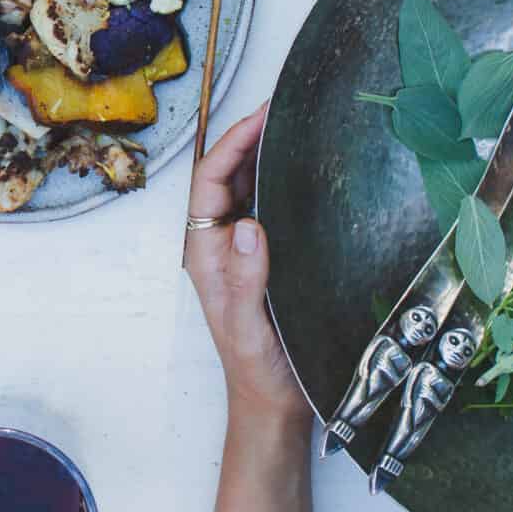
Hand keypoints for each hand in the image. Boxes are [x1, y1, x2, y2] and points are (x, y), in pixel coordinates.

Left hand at [182, 103, 309, 424]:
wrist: (274, 403)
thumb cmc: (257, 369)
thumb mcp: (247, 325)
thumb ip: (245, 278)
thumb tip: (247, 226)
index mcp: (205, 252)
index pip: (209, 182)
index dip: (232, 145)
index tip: (261, 119)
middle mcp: (220, 244)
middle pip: (227, 176)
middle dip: (249, 138)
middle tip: (283, 108)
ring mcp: (243, 249)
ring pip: (248, 188)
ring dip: (266, 156)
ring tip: (295, 125)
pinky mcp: (268, 258)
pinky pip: (271, 207)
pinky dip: (284, 182)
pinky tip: (307, 169)